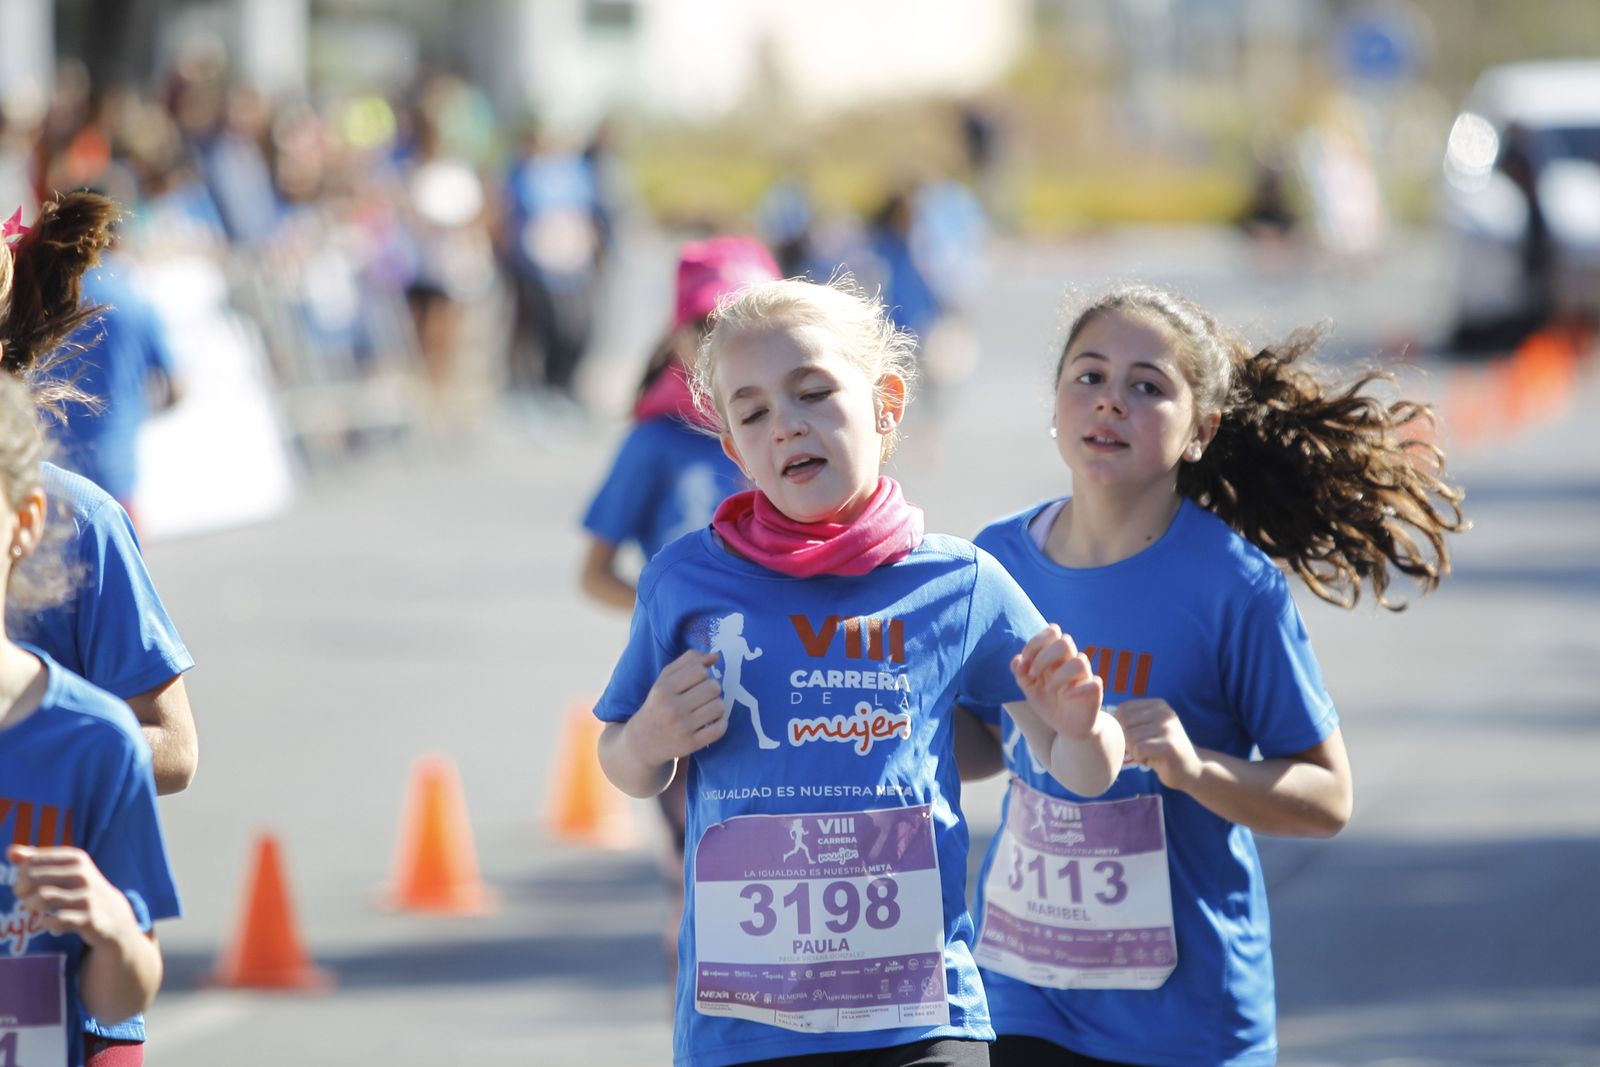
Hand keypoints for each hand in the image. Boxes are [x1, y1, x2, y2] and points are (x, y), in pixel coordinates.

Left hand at [7, 844, 139, 947]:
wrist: (113, 914)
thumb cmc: (80, 888)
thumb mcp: (65, 869)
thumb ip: (37, 859)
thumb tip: (10, 851)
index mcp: (76, 858)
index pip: (32, 861)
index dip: (21, 873)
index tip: (23, 881)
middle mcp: (82, 874)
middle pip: (33, 878)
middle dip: (21, 889)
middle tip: (23, 896)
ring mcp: (86, 897)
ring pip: (42, 898)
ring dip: (29, 905)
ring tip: (29, 907)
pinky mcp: (88, 919)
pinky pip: (55, 921)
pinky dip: (46, 922)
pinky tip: (48, 922)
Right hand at [625, 649, 728, 765]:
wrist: (641, 743)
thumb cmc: (656, 706)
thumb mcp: (664, 680)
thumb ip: (688, 662)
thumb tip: (716, 656)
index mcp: (664, 689)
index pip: (699, 671)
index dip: (703, 674)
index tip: (696, 682)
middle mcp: (672, 708)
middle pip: (713, 687)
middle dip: (712, 690)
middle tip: (703, 697)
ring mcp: (682, 728)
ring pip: (719, 707)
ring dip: (717, 706)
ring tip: (707, 709)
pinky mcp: (691, 744)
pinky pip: (720, 728)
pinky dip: (720, 723)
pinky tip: (711, 723)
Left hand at [1012, 625, 1102, 740]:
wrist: (1066, 727)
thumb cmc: (1049, 703)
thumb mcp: (1029, 689)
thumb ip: (1021, 674)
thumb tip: (1018, 660)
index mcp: (1056, 656)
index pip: (1053, 632)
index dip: (1037, 642)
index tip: (1026, 661)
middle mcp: (1071, 662)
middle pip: (1066, 641)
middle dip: (1044, 657)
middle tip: (1034, 675)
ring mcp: (1085, 676)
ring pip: (1080, 660)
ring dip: (1059, 675)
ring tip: (1049, 689)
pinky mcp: (1095, 692)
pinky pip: (1094, 682)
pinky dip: (1077, 689)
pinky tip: (1066, 696)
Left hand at [1116, 698, 1202, 789]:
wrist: (1193, 770)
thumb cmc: (1163, 751)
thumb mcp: (1149, 729)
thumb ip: (1131, 721)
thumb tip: (1103, 720)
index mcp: (1158, 705)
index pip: (1123, 709)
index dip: (1120, 727)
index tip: (1133, 739)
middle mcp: (1164, 712)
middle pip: (1124, 722)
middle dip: (1126, 740)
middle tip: (1141, 749)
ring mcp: (1168, 728)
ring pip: (1130, 737)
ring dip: (1134, 751)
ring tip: (1150, 754)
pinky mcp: (1169, 745)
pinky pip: (1138, 749)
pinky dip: (1140, 758)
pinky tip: (1152, 760)